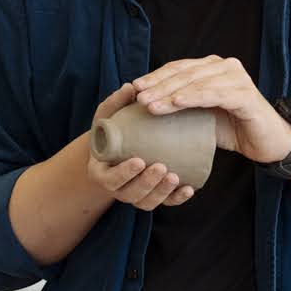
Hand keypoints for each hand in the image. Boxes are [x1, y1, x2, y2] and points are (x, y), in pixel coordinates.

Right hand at [86, 83, 193, 210]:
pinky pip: (165, 203)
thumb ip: (117, 102)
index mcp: (102, 172)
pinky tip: (189, 188)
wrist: (121, 146)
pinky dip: (176, 198)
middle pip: (131, 194)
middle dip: (147, 183)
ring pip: (147, 202)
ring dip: (162, 192)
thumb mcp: (110, 115)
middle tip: (161, 167)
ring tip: (175, 177)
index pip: (110, 179)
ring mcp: (136, 195)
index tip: (139, 160)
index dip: (124, 173)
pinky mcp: (154, 196)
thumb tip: (131, 86)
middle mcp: (118, 188)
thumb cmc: (114, 129)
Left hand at [132, 58, 290, 166]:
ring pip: (196, 82)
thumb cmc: (233, 129)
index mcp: (213, 67)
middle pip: (184, 73)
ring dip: (170, 93)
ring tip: (151, 105)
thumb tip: (146, 107)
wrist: (268, 144)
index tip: (134, 88)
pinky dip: (194, 97)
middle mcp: (225, 67)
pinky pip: (214, 94)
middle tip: (139, 98)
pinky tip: (176, 103)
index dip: (155, 76)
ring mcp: (237, 78)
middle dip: (158, 85)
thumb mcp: (202, 115)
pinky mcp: (245, 95)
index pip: (178, 68)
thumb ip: (182, 105)